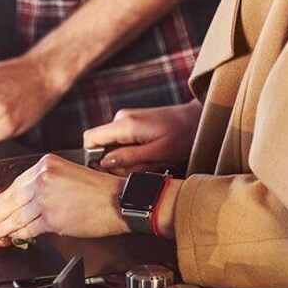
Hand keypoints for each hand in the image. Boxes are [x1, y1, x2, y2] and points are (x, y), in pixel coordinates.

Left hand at [0, 154, 128, 240]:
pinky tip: (9, 237)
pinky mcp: (52, 218)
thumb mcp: (69, 173)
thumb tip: (25, 198)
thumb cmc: (100, 190)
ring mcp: (46, 199)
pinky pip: (28, 228)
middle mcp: (43, 179)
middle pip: (11, 198)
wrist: (119, 201)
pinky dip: (17, 234)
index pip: (16, 182)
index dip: (1, 196)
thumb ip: (46, 181)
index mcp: (46, 164)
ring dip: (0, 226)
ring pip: (16, 215)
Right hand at [83, 101, 201, 175]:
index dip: (93, 157)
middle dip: (117, 162)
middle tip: (142, 166)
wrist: (197, 119)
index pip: (90, 139)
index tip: (111, 168)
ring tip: (150, 159)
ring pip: (112, 146)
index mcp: (125, 124)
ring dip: (127, 159)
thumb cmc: (183, 135)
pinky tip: (149, 153)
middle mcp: (121, 118)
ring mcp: (125, 119)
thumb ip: (129, 158)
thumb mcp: (158, 153)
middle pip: (101, 146)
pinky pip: (121, 142)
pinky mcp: (131, 123)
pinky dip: (132, 152)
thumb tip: (103, 162)